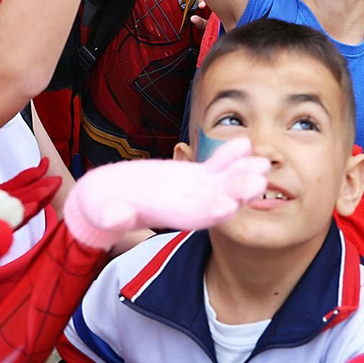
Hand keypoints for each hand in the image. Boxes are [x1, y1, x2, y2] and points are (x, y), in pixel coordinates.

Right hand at [61, 138, 269, 248]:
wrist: (107, 199)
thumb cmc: (101, 207)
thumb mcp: (101, 212)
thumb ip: (110, 216)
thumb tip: (114, 218)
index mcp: (166, 216)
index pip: (193, 217)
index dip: (210, 212)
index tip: (230, 206)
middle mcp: (186, 206)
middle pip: (216, 200)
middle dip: (237, 192)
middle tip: (258, 182)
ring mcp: (192, 191)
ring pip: (221, 183)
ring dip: (242, 174)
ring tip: (262, 162)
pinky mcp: (191, 177)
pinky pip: (214, 167)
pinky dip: (229, 157)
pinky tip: (243, 143)